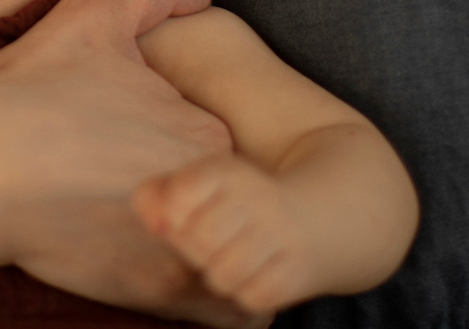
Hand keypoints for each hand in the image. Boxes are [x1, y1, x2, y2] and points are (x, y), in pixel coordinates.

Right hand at [0, 0, 248, 323]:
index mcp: (200, 129)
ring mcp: (188, 245)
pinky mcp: (161, 294)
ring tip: (160, 247)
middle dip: (206, 205)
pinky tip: (167, 277)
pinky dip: (213, 299)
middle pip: (229, 203)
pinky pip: (226, 309)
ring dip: (214, 254)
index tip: (147, 159)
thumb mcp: (88, 20)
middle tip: (142, 204)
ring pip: (232, 255)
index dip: (190, 154)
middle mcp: (208, 187)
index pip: (225, 151)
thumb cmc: (22, 94)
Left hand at [135, 153, 311, 315]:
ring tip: (230, 260)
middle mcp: (259, 196)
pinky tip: (256, 273)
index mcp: (228, 170)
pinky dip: (244, 292)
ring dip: (218, 275)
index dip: (174, 216)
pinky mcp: (296, 272)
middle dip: (194, 250)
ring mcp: (282, 234)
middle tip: (211, 244)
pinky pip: (250, 298)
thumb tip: (155, 225)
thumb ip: (155, 196)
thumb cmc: (233, 206)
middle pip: (200, 239)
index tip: (188, 216)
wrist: (314, 220)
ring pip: (223, 275)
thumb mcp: (194, 187)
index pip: (180, 195)